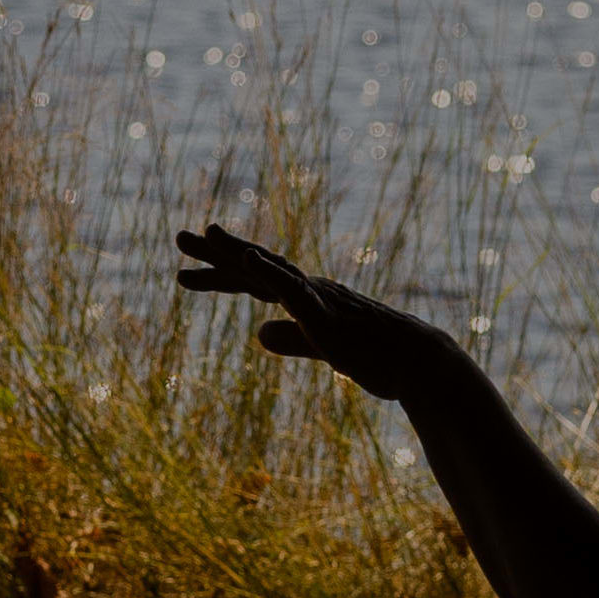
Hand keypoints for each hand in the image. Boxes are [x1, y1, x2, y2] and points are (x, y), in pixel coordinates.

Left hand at [172, 225, 459, 400]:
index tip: (183, 273)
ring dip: (238, 251)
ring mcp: (319, 298)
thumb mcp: (323, 350)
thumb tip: (258, 333)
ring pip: (272, 270)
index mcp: (306, 300)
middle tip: (178, 238)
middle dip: (216, 253)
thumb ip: (293, 339)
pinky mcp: (329, 314)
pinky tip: (248, 259)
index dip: (219, 275)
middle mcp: (309, 290)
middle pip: (255, 267)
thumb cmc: (379, 359)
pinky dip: (270, 272)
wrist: (420, 365)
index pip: (253, 284)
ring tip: (207, 232)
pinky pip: (296, 290)